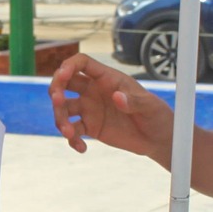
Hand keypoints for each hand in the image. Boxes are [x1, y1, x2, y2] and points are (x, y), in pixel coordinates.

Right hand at [48, 53, 172, 159]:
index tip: (62, 75)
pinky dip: (72, 140)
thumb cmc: (156, 114)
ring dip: (60, 119)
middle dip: (55, 89)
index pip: (81, 63)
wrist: (156, 137)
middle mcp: (93, 91)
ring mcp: (90, 109)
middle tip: (57, 101)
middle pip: (64, 83)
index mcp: (107, 78)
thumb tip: (116, 97)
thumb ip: (133, 101)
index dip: (69, 66)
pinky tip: (82, 148)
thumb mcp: (149, 106)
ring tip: (69, 133)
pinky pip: (73, 131)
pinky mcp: (90, 127)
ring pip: (63, 109)